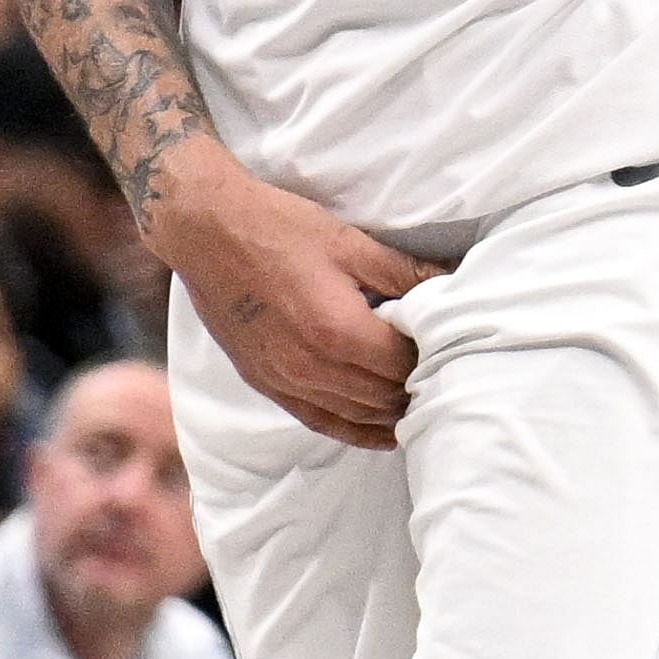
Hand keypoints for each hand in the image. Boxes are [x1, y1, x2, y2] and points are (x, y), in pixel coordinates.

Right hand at [150, 159, 427, 452]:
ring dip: (390, 413)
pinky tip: (379, 431)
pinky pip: (319, 421)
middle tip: (438, 372)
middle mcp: (312, 366)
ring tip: (417, 400)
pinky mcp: (266, 383)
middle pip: (384, 397)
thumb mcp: (349, 242)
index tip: (446, 346)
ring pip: (356, 416)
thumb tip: (454, 281)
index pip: (404, 364)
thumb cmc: (278, 227)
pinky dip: (354, 429)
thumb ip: (405, 271)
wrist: (205, 231)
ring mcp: (286, 380)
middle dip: (415, 386)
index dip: (431, 357)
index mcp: (339, 330)